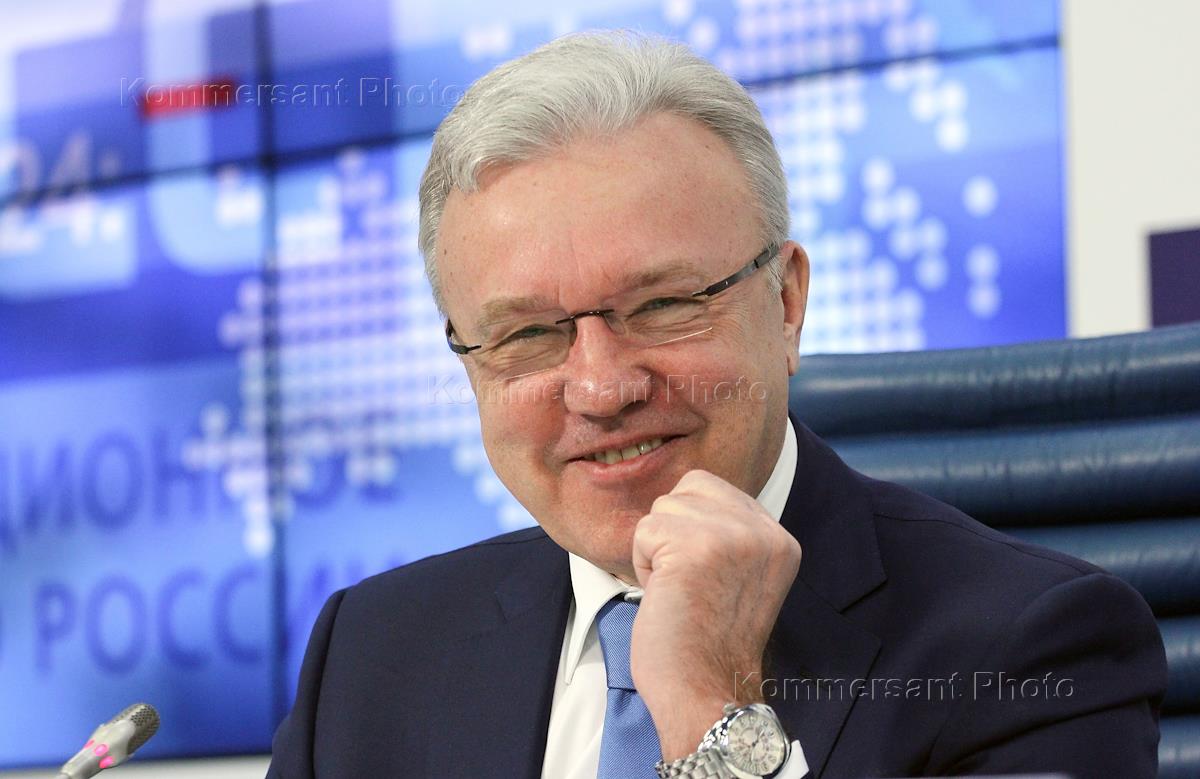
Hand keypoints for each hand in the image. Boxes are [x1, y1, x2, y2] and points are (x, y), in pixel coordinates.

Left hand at [630, 469, 801, 759]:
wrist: (705, 692)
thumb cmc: (706, 641)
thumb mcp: (738, 574)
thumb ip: (728, 533)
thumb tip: (682, 496)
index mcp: (779, 538)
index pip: (714, 488)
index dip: (691, 526)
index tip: (702, 576)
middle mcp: (764, 532)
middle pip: (688, 488)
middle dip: (672, 532)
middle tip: (687, 582)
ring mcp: (733, 537)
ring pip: (663, 509)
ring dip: (656, 550)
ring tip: (678, 590)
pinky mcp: (697, 547)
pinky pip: (644, 532)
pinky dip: (642, 566)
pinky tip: (666, 596)